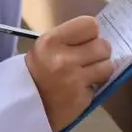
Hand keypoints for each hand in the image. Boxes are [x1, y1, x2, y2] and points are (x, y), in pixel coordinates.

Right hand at [25, 16, 113, 131]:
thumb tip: (97, 35)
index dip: (91, 33)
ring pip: (108, 65)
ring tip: (89, 73)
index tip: (86, 40)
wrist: (24, 106)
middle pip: (103, 45)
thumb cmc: (37, 72)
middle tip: (89, 58)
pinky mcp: (82, 98)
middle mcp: (63, 59)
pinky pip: (102, 84)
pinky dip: (95, 86)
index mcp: (51, 41)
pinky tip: (82, 87)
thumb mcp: (45, 47)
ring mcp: (74, 80)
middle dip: (99, 52)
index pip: (90, 25)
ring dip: (101, 69)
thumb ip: (69, 38)